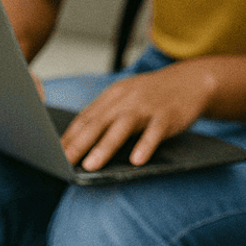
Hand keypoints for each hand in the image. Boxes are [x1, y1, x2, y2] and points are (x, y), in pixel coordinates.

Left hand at [59, 62, 215, 170]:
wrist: (193, 80)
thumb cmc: (154, 95)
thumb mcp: (127, 98)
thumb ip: (106, 115)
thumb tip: (76, 142)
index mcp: (114, 96)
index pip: (86, 118)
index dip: (69, 137)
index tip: (52, 155)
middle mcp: (128, 99)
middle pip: (99, 122)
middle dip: (79, 143)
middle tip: (63, 162)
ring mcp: (148, 107)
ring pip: (123, 126)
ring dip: (106, 146)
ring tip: (91, 165)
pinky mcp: (169, 116)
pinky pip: (155, 132)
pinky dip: (145, 145)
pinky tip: (137, 160)